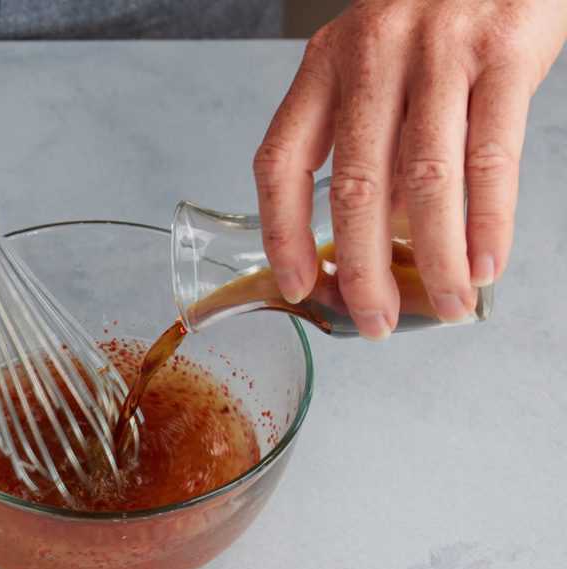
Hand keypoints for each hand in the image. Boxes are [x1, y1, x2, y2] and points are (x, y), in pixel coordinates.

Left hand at [253, 0, 566, 338]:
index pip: (279, 163)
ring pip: (424, 181)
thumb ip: (374, 140)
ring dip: (434, 259)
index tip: (300, 285)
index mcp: (324, 64)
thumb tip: (385, 238)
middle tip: (376, 320)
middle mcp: (371, 56)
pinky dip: (488, 222)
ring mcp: (439, 52)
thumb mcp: (379, 62)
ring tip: (445, 306)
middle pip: (353, 186)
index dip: (282, 234)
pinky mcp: (505, 51)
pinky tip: (484, 264)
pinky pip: (491, 157)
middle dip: (363, 270)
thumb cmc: (437, 12)